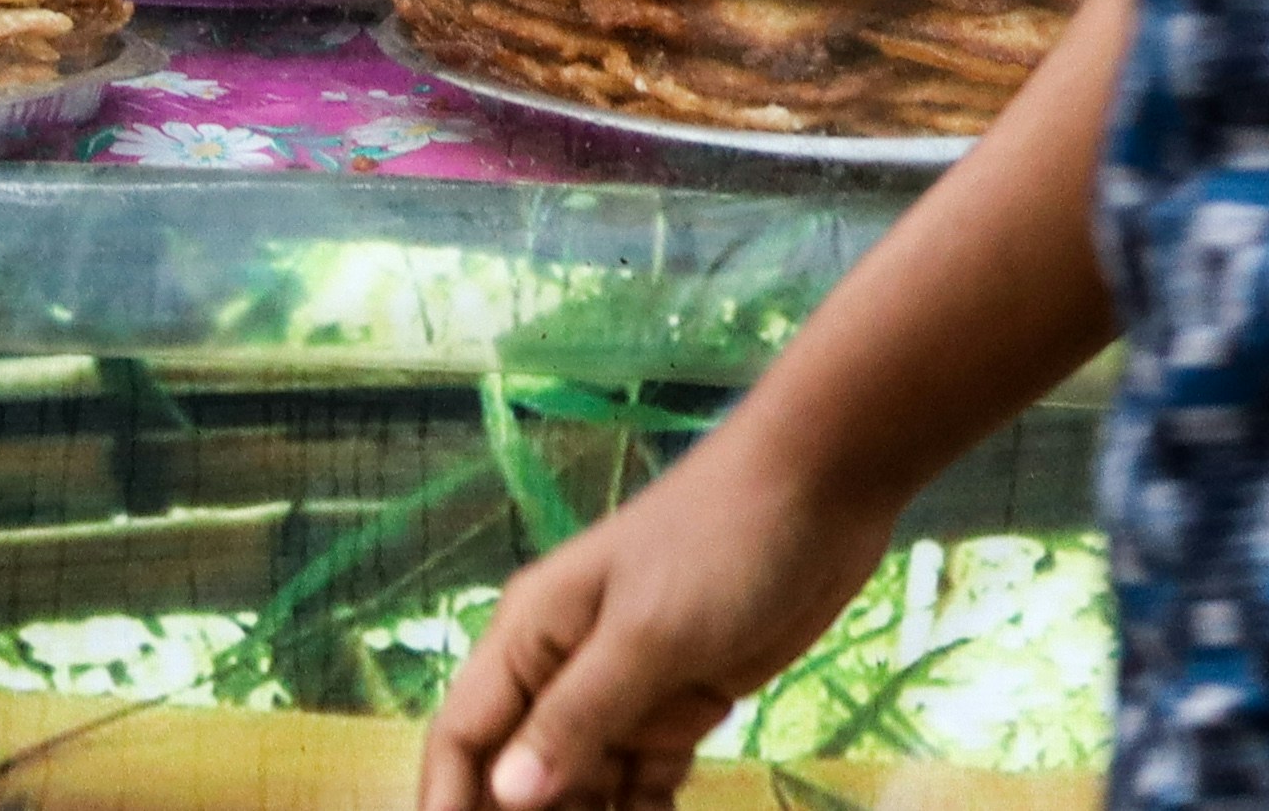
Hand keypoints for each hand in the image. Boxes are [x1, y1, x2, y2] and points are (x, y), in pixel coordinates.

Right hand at [416, 442, 898, 810]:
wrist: (822, 490)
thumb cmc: (719, 541)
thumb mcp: (645, 633)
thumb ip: (576, 717)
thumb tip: (504, 795)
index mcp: (531, 635)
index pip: (464, 736)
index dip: (446, 803)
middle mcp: (563, 668)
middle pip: (518, 773)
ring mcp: (623, 690)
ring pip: (579, 787)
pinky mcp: (678, 707)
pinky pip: (640, 785)